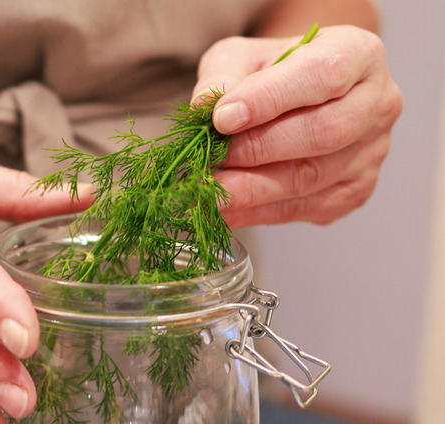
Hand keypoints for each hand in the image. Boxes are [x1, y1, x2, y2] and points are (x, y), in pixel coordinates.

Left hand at [192, 25, 402, 226]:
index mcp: (359, 54)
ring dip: (253, 189)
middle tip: (210, 160)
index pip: (321, 75)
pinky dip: (258, 211)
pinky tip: (225, 209)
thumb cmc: (270, 70)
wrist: (293, 95)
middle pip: (324, 133)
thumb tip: (203, 109)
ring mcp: (371, 152)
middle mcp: (377, 104)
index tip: (222, 118)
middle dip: (258, 150)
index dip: (269, 99)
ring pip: (312, 178)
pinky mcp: (354, 191)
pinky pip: (305, 207)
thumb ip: (223, 76)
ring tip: (209, 191)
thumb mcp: (241, 56)